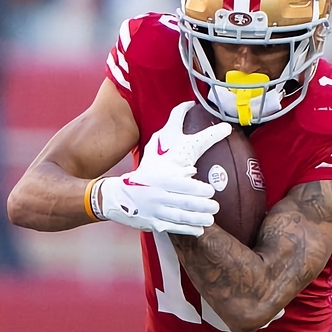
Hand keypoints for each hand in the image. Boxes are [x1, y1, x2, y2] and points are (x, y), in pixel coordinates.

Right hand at [93, 101, 222, 236]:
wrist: (116, 195)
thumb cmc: (145, 168)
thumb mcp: (155, 146)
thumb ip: (173, 126)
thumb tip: (188, 103)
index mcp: (163, 177)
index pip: (185, 185)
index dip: (200, 190)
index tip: (211, 191)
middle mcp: (160, 194)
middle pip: (187, 203)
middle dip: (204, 206)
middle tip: (215, 206)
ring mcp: (156, 211)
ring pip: (183, 217)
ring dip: (200, 219)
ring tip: (211, 217)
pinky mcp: (155, 223)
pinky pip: (176, 228)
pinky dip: (190, 229)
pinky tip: (200, 228)